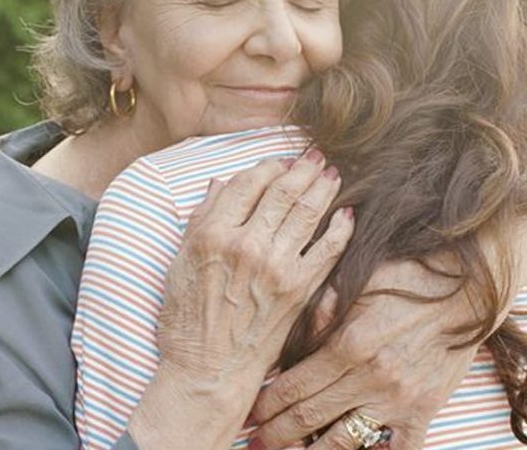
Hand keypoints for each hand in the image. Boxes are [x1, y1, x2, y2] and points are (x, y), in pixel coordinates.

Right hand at [129, 151, 355, 449]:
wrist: (208, 371)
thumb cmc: (186, 321)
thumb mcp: (179, 264)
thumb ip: (200, 220)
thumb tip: (221, 183)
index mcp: (212, 235)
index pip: (246, 183)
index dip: (267, 166)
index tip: (278, 161)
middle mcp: (246, 245)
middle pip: (282, 191)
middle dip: (302, 168)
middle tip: (316, 155)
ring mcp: (276, 267)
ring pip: (307, 212)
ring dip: (324, 187)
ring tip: (333, 174)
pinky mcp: (299, 289)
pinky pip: (327, 249)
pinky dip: (340, 228)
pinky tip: (347, 215)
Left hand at [248, 259, 476, 449]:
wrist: (469, 287)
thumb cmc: (407, 277)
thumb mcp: (356, 282)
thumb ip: (321, 311)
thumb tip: (289, 337)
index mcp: (347, 345)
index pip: (293, 386)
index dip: (267, 405)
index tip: (249, 415)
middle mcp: (369, 378)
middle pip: (309, 418)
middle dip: (276, 434)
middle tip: (255, 444)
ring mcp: (397, 400)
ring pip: (344, 441)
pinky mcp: (424, 411)